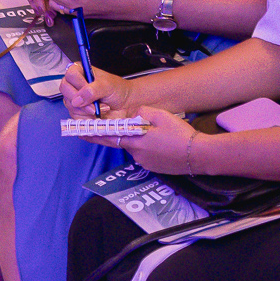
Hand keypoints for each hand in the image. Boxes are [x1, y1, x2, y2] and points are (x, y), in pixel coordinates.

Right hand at [62, 65, 136, 119]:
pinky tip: (97, 115)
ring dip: (87, 109)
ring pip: (70, 104)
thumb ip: (92, 90)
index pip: (70, 74)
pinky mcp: (78, 112)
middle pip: (65, 89)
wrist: (127, 105)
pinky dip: (87, 117)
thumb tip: (77, 100)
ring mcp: (75, 99)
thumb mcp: (107, 86)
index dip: (78, 83)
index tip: (89, 90)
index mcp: (81, 72)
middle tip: (95, 104)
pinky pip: (75, 116)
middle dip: (80, 99)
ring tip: (102, 107)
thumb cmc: (118, 90)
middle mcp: (75, 84)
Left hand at [79, 105, 194, 164]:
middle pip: (121, 142)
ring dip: (136, 140)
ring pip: (135, 148)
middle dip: (113, 135)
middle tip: (99, 131)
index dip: (93, 133)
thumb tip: (132, 114)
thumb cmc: (180, 134)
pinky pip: (145, 155)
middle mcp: (136, 154)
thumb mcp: (160, 115)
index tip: (79, 131)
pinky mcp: (154, 168)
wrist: (200, 155)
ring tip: (152, 134)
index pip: (108, 137)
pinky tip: (159, 143)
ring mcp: (145, 163)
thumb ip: (141, 112)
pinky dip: (146, 148)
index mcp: (135, 141)